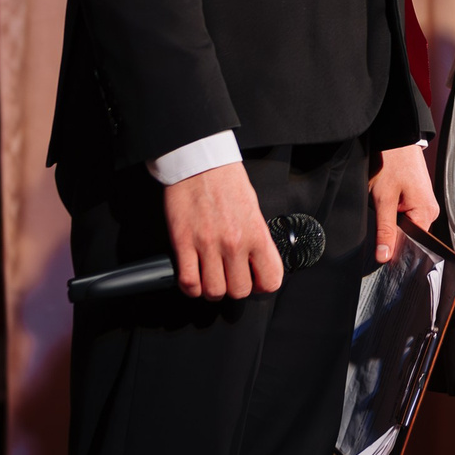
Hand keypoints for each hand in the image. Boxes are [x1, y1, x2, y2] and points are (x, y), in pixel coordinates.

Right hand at [165, 161, 282, 299]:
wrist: (200, 162)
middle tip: (230, 277)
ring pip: (214, 291)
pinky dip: (191, 287)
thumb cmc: (227, 181)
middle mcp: (234, 243)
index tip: (255, 280)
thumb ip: (256, 238)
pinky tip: (193, 278)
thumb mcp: (254, 208)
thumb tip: (256, 261)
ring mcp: (207, 245)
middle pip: (239, 291)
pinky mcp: (183, 243)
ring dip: (212, 289)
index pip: (270, 279)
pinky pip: (188, 282)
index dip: (262, 285)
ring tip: (211, 277)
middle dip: (235, 288)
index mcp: (256, 233)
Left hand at [369, 143, 438, 264]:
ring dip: (392, 222)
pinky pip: (406, 215)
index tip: (381, 252)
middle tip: (377, 223)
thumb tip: (384, 256)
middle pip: (410, 236)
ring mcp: (425, 203)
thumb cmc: (392, 163)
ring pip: (406, 225)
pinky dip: (394, 213)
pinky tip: (386, 204)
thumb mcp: (383, 199)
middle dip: (392, 234)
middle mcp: (430, 210)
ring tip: (382, 208)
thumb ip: (385, 229)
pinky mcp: (418, 198)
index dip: (396, 250)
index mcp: (427, 213)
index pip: (414, 244)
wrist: (395, 138)